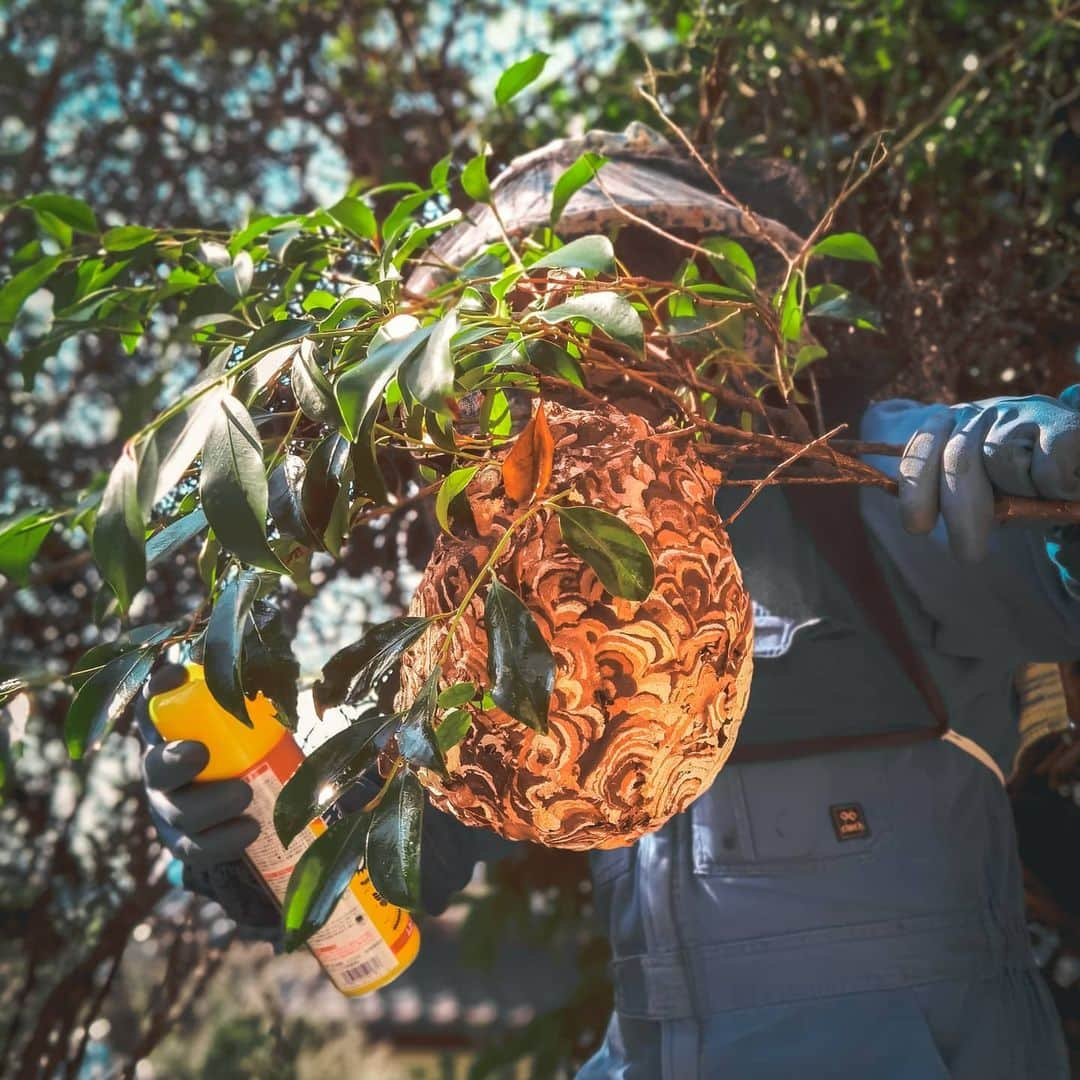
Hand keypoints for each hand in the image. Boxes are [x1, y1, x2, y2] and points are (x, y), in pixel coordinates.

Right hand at [141, 667, 258, 869]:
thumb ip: (249, 695)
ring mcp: (168, 810)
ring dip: (211, 804)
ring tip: (244, 794)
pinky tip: (250, 829)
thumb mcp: (240, 720)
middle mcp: (159, 770)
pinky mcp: (182, 843)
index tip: (177, 677)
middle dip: (174, 760)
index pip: (152, 707)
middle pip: (155, 767)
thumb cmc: (238, 747)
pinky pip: (196, 847)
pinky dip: (224, 840)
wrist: (234, 808)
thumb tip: (279, 660)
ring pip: (178, 811)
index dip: (158, 691)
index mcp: (168, 733)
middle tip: (200, 753)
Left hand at [897, 387, 1079, 560]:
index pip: (919, 453)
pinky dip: (1051, 487)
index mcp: (945, 426)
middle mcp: (978, 413)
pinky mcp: (1060, 422)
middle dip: (961, 514)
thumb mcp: (968, 490)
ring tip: (1031, 496)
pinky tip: (1057, 488)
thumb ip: (942, 496)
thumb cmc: (1006, 483)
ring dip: (1017, 492)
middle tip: (968, 552)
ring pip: (1004, 461)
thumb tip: (916, 520)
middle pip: (958, 461)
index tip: (919, 527)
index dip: (916, 492)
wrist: (1063, 458)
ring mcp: (1019, 411)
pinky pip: (1047, 468)